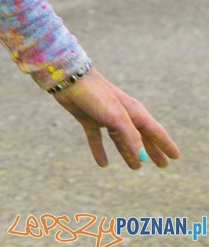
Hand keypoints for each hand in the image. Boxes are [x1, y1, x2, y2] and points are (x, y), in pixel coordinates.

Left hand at [53, 68, 179, 168]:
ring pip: (120, 140)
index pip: (155, 132)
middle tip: (163, 165)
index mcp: (134, 112)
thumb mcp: (117, 117)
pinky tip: (103, 164)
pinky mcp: (88, 119)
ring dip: (127, 153)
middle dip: (152, 151)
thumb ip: (130, 137)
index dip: (166, 144)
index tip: (176, 157)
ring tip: (136, 168)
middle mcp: (122, 115)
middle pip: (141, 137)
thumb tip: (143, 159)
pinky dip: (100, 151)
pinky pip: (96, 138)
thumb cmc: (96, 95)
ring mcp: (105, 117)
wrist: (68, 78)